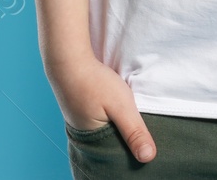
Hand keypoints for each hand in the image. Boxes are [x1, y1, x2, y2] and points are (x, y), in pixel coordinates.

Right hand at [44, 48, 156, 162]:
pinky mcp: (81, 109)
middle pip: (112, 142)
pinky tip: (115, 106)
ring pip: (106, 128)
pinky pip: (99, 118)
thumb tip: (148, 158)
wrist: (68, 59)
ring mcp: (80, 122)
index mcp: (92, 143)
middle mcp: (84, 136)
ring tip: (127, 114)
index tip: (145, 138)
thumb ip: (134, 131)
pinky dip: (109, 114)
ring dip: (117, 123)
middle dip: (125, 136)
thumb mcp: (120, 106)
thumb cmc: (93, 81)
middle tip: (140, 124)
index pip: (117, 154)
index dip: (132, 147)